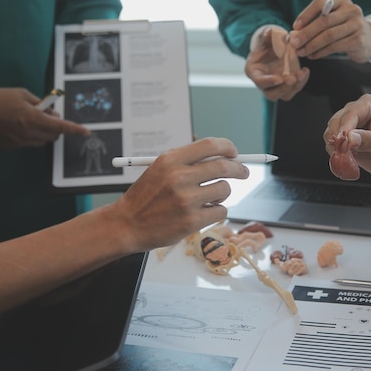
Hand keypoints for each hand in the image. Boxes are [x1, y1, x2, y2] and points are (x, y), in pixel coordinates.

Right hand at [0, 85, 89, 148]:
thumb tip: (52, 113)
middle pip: (53, 136)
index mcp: (33, 119)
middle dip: (55, 127)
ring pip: (41, 141)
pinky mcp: (10, 146)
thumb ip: (41, 105)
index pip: (61, 127)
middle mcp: (28, 133)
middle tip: (47, 115)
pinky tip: (17, 125)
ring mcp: (19, 142)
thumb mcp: (24, 94)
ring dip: (42, 132)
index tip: (86, 132)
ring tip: (29, 118)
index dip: (75, 130)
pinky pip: (28, 143)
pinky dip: (29, 135)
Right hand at [111, 137, 249, 251]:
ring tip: (210, 197)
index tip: (234, 153)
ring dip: (223, 193)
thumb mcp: (160, 169)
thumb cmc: (147, 196)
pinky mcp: (191, 221)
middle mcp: (178, 177)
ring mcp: (186, 200)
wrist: (127, 224)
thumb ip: (189, 161)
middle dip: (239, 169)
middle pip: (224, 167)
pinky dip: (217, 211)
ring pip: (225, 189)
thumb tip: (226, 157)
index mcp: (170, 160)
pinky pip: (221, 211)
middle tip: (243, 173)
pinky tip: (203, 212)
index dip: (228, 147)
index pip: (210, 145)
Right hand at [245, 26, 309, 100]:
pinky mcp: (287, 85)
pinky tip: (305, 71)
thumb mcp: (265, 35)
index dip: (268, 81)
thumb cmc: (267, 42)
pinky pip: (294, 89)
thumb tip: (272, 32)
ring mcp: (276, 86)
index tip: (279, 79)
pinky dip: (301, 82)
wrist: (274, 46)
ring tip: (302, 73)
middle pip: (271, 94)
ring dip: (295, 86)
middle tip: (292, 78)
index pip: (259, 81)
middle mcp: (264, 83)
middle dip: (283, 88)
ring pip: (285, 95)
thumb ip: (267, 34)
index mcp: (253, 71)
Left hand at [290, 0, 370, 62]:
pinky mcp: (358, 40)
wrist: (370, 41)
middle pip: (323, 21)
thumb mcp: (334, 21)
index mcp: (342, 1)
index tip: (295, 27)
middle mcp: (351, 10)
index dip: (305, 15)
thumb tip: (295, 33)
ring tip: (302, 52)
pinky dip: (320, 52)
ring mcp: (357, 25)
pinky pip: (334, 47)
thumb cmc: (346, 30)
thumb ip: (316, 23)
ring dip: (311, 45)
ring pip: (328, 35)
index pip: (320, 3)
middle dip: (306, 33)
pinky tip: (313, 55)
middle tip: (294, 43)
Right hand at [323, 94, 370, 178]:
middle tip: (346, 154)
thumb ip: (369, 140)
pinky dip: (336, 154)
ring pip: (330, 134)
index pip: (350, 114)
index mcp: (369, 105)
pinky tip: (349, 160)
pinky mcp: (344, 140)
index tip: (343, 142)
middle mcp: (355, 112)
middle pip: (335, 122)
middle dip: (338, 139)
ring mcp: (348, 126)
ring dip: (336, 148)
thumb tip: (350, 138)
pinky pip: (331, 146)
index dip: (345, 128)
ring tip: (350, 158)